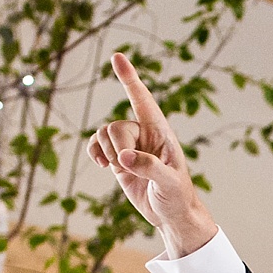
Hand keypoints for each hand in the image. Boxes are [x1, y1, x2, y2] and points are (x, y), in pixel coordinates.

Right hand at [88, 52, 218, 257]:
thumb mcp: (170, 183)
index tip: (117, 57)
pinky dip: (94, 152)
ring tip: (121, 170)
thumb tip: (124, 156)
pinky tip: (102, 165)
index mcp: (161, 131)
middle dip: (117, 147)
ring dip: (106, 152)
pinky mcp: (118, 158)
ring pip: (103, 134)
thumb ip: (150, 167)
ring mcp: (129, 145)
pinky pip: (96, 144)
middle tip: (129, 167)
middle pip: (116, 126)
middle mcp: (144, 133)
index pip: (143, 99)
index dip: (130, 79)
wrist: (170, 215)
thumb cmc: (178, 197)